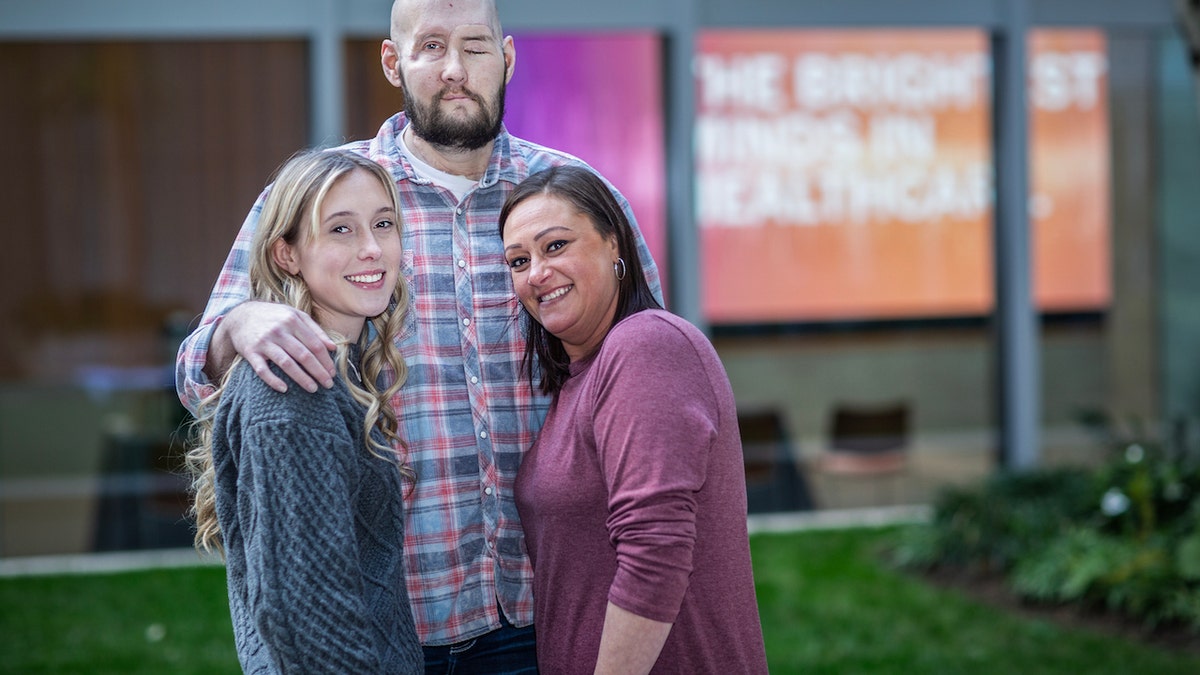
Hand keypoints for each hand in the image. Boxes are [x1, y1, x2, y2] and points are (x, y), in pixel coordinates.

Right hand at [215, 301, 336, 392]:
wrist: (241, 315)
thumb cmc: (274, 317)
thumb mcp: (295, 316)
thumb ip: (315, 330)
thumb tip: (333, 347)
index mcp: (293, 320)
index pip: (315, 345)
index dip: (326, 361)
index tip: (333, 373)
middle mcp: (279, 331)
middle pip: (304, 355)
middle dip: (319, 372)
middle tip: (328, 385)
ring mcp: (264, 341)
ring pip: (286, 363)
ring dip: (302, 378)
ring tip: (313, 389)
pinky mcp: (250, 352)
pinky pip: (262, 370)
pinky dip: (273, 381)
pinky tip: (284, 389)